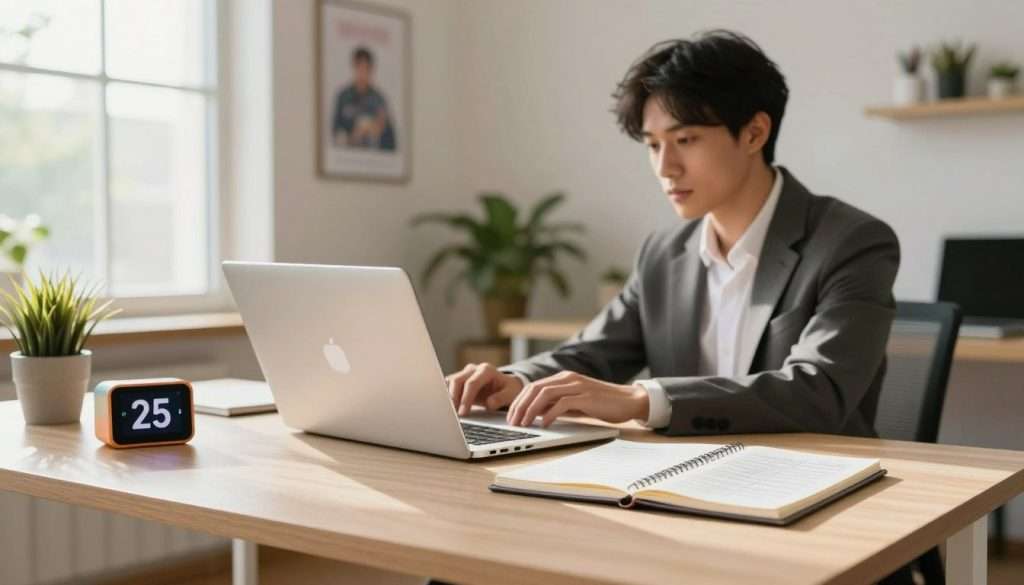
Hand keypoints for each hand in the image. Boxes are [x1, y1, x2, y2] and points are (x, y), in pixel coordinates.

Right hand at [446, 363, 524, 415]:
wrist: (506, 386)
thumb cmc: (509, 389)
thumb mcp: (511, 394)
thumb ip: (501, 398)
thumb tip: (489, 403)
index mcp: (487, 370)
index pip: (471, 383)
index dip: (465, 398)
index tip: (463, 412)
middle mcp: (474, 369)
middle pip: (457, 380)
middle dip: (453, 398)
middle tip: (453, 414)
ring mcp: (465, 374)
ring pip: (450, 383)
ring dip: (448, 398)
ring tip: (449, 413)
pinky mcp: (460, 381)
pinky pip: (449, 386)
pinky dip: (447, 397)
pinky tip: (447, 409)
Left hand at [506, 371, 649, 427]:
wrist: (629, 400)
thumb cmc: (602, 403)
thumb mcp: (575, 403)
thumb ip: (557, 405)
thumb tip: (536, 414)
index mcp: (564, 378)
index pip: (533, 386)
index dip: (519, 401)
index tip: (511, 416)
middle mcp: (568, 378)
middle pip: (535, 389)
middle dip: (520, 406)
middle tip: (512, 422)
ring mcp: (577, 386)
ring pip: (545, 394)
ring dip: (531, 410)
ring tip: (524, 424)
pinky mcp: (586, 396)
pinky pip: (562, 403)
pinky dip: (550, 414)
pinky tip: (545, 424)